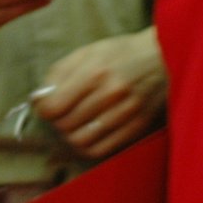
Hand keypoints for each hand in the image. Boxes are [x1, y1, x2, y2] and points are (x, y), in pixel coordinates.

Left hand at [32, 27, 166, 159]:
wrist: (163, 58)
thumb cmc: (120, 53)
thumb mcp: (87, 52)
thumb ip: (59, 74)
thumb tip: (39, 99)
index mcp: (95, 71)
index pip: (54, 106)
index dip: (42, 109)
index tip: (44, 105)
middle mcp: (110, 94)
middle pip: (66, 125)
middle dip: (56, 122)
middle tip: (59, 113)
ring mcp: (126, 113)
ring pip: (81, 141)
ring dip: (69, 135)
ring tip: (72, 124)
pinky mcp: (136, 127)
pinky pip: (101, 149)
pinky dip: (86, 146)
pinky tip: (85, 134)